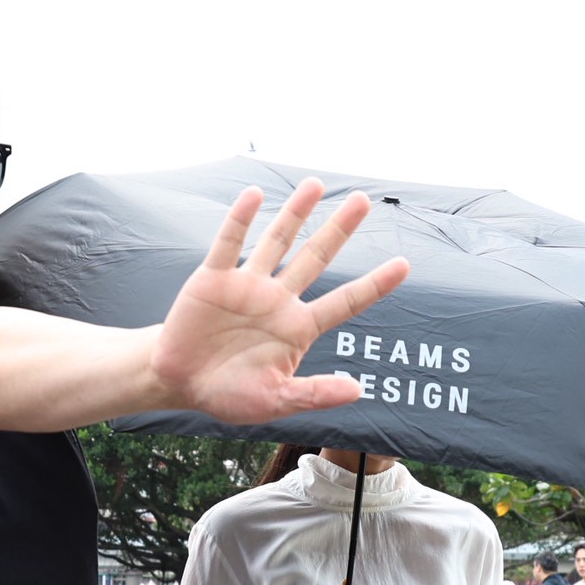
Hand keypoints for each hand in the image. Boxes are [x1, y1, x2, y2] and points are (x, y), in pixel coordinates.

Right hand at [151, 180, 409, 423]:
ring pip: (277, 241)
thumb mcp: (275, 400)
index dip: (374, 284)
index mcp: (298, 328)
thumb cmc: (231, 395)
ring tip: (315, 184)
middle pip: (316, 257)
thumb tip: (358, 390)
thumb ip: (314, 394)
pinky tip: (254, 195)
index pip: (344, 301)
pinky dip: (240, 220)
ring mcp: (246, 285)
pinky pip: (229, 244)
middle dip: (339, 229)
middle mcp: (277, 300)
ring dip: (295, 213)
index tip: (404, 265)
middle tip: (363, 200)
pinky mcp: (212, 279)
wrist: (181, 383)